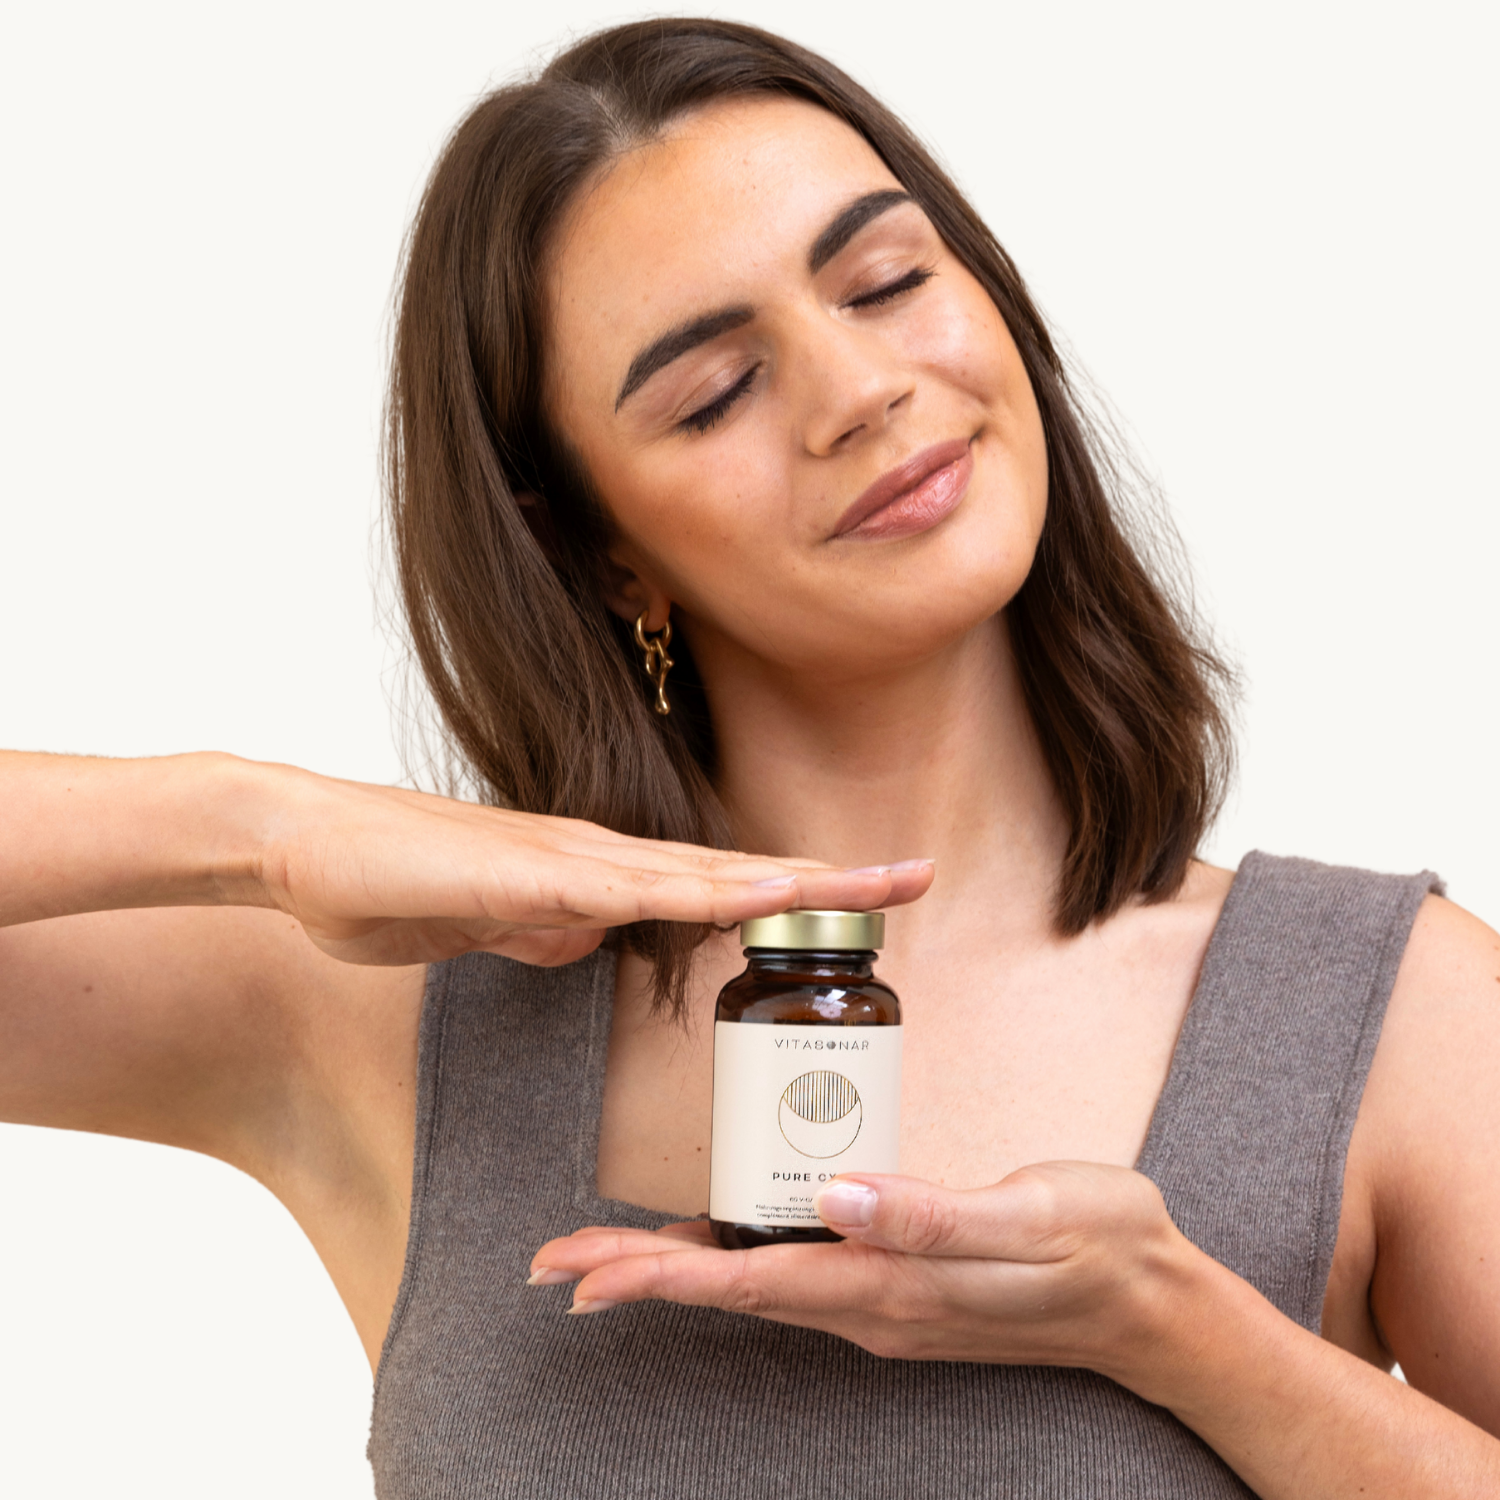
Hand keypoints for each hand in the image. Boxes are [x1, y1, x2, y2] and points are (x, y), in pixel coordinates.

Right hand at [255, 763, 933, 965]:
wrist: (305, 846)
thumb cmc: (394, 881)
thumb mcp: (489, 928)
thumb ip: (546, 929)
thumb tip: (592, 939)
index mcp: (597, 878)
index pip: (719, 887)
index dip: (797, 894)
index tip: (869, 900)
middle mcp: (601, 860)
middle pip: (737, 872)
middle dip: (830, 881)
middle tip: (917, 875)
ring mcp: (570, 862)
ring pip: (703, 872)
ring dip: (790, 881)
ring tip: (872, 883)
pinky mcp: (528, 874)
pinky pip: (629, 889)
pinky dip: (697, 893)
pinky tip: (749, 892)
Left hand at [529, 1162, 1199, 1390]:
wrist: (1153, 1304)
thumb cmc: (1098, 1248)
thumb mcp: (1028, 1219)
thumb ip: (933, 1214)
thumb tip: (839, 1200)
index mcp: (891, 1286)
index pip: (752, 1280)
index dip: (662, 1274)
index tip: (587, 1274)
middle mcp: (873, 1304)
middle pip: (733, 1287)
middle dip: (641, 1275)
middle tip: (558, 1264)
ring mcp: (884, 1299)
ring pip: (756, 1283)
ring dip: (678, 1269)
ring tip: (608, 1255)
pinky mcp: (899, 1281)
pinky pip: (795, 1272)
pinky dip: (738, 1258)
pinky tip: (720, 1239)